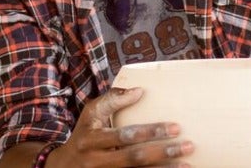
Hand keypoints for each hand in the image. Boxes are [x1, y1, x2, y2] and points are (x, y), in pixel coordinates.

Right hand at [47, 87, 193, 166]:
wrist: (62, 167)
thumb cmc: (83, 134)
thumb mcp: (90, 114)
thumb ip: (112, 100)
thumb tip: (140, 91)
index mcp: (92, 139)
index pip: (125, 135)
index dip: (150, 132)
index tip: (175, 127)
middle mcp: (97, 161)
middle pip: (134, 158)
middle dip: (163, 152)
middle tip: (188, 146)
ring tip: (188, 165)